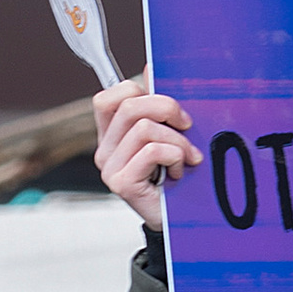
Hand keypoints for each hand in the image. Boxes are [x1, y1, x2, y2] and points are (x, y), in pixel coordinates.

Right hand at [94, 74, 201, 232]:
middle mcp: (105, 151)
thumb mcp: (170, 136)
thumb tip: (151, 68)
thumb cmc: (175, 181)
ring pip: (143, 127)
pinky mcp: (121, 182)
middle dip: (167, 108)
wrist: (180, 224)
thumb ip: (158, 106)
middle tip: (187, 126)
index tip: (167, 108)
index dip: (137, 91)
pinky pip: (151, 150)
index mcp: (112, 135)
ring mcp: (110, 168)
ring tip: (187, 157)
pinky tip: (178, 172)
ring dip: (176, 139)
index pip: (108, 97)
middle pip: (129, 105)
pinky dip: (174, 156)